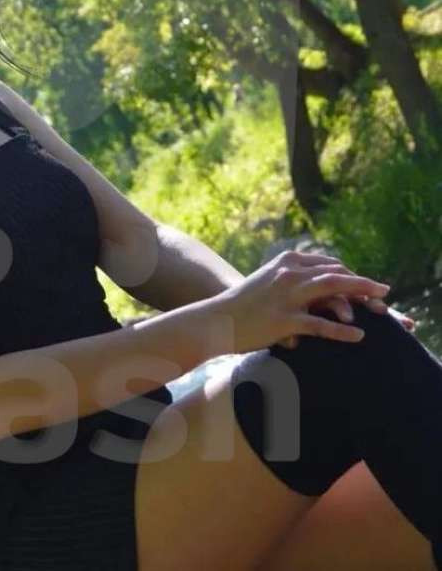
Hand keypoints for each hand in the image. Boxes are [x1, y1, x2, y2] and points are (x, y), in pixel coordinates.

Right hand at [219, 250, 391, 354]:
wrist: (215, 319)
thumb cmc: (241, 304)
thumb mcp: (266, 282)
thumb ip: (289, 278)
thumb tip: (312, 283)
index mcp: (285, 262)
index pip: (328, 264)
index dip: (351, 274)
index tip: (366, 285)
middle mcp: (288, 274)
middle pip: (336, 274)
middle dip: (363, 284)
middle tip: (384, 293)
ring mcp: (286, 296)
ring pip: (333, 290)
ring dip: (361, 297)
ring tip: (382, 308)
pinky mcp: (283, 319)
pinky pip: (320, 325)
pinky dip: (342, 331)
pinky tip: (359, 336)